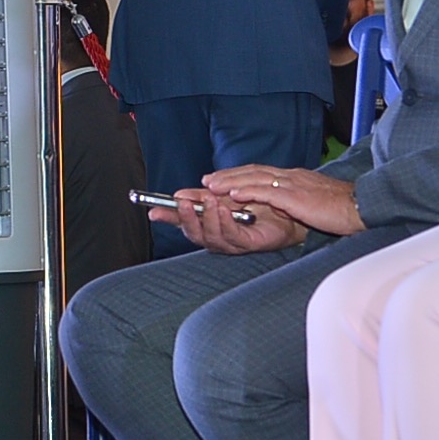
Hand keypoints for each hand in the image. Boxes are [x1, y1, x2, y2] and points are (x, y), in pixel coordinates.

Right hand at [164, 188, 303, 255]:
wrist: (285, 210)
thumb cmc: (254, 203)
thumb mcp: (223, 195)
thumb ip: (200, 196)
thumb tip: (177, 195)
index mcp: (207, 224)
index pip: (182, 222)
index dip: (167, 218)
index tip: (153, 210)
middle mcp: (216, 237)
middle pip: (194, 234)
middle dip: (186, 218)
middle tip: (183, 202)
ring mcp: (231, 243)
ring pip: (212, 236)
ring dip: (207, 217)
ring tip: (208, 200)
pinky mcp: (248, 244)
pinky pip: (233, 236)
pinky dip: (226, 223)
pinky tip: (224, 209)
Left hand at [209, 166, 363, 236]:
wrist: (361, 207)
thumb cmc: (341, 208)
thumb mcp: (313, 199)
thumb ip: (295, 197)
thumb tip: (282, 202)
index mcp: (293, 178)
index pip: (259, 173)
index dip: (237, 175)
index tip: (219, 180)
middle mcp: (290, 177)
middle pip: (252, 172)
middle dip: (227, 176)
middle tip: (206, 181)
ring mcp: (292, 184)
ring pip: (254, 179)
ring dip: (230, 182)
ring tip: (211, 187)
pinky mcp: (296, 197)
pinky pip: (267, 192)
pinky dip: (248, 192)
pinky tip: (233, 196)